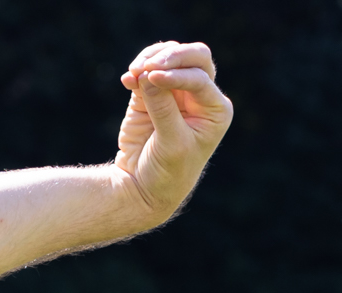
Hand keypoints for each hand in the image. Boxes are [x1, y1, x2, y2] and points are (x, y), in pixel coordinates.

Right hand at [112, 41, 234, 221]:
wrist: (144, 188)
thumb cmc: (168, 171)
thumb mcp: (172, 143)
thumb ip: (162, 108)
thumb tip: (146, 75)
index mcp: (215, 109)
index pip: (200, 79)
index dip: (178, 75)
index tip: (154, 78)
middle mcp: (199, 96)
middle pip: (195, 57)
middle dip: (172, 56)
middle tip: (149, 65)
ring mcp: (175, 92)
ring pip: (170, 58)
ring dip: (152, 58)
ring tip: (134, 72)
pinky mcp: (151, 94)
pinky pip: (146, 72)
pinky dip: (137, 71)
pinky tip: (127, 80)